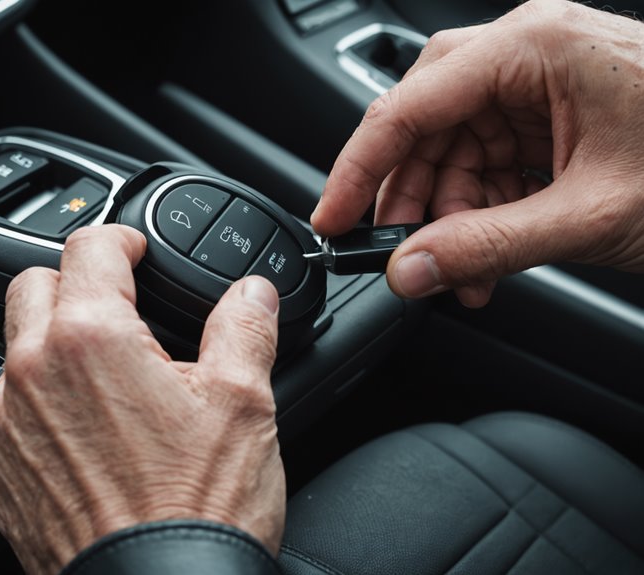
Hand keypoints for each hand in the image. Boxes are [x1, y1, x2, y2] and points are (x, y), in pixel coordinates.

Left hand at [0, 225, 284, 574]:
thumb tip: (252, 293)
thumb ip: (244, 328)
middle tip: (116, 310)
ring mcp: (5, 422)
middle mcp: (33, 371)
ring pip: (14, 351)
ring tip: (105, 386)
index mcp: (92, 338)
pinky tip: (77, 436)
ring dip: (52, 351)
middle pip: (33, 286)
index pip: (89, 245)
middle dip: (73, 284)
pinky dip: (33, 410)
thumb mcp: (242, 405)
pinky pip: (0, 413)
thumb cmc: (196, 511)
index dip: (121, 237)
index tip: (133, 249)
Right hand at [311, 0, 643, 307]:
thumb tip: (410, 269)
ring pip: (455, 149)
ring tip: (467, 274)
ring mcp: (543, 81)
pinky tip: (491, 253)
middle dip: (414, 200)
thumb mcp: (589, 216)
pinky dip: (482, 210)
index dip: (360, 169)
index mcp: (536, 47)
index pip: (410, 106)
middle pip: (427, 125)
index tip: (332, 218)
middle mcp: (531, 52)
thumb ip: (487, 245)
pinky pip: (491, 159)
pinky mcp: (555, 112)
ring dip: (452, 217)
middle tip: (406, 255)